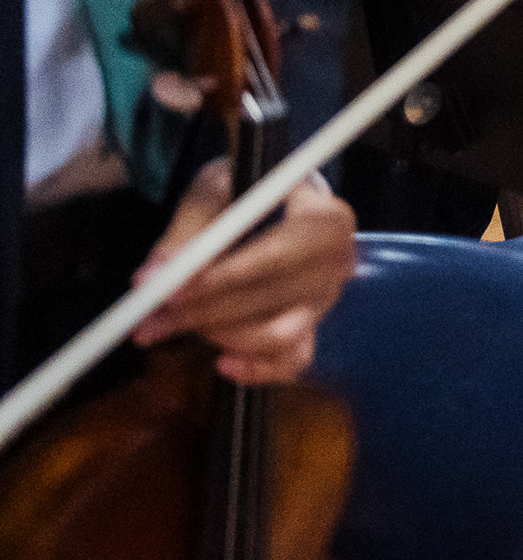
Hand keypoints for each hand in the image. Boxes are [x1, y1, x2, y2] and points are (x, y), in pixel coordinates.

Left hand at [139, 171, 355, 383]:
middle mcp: (337, 263)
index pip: (277, 255)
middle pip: (273, 298)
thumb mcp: (214, 191)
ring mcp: (326, 301)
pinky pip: (290, 363)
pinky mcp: (313, 329)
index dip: (223, 276)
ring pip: (276, 334)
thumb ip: (186, 233)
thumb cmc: (245, 190)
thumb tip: (154, 275)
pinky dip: (256, 369)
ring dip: (216, 334)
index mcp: (326, 218)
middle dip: (204, 310)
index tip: (168, 290)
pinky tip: (222, 363)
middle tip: (147, 317)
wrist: (272, 202)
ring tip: (169, 323)